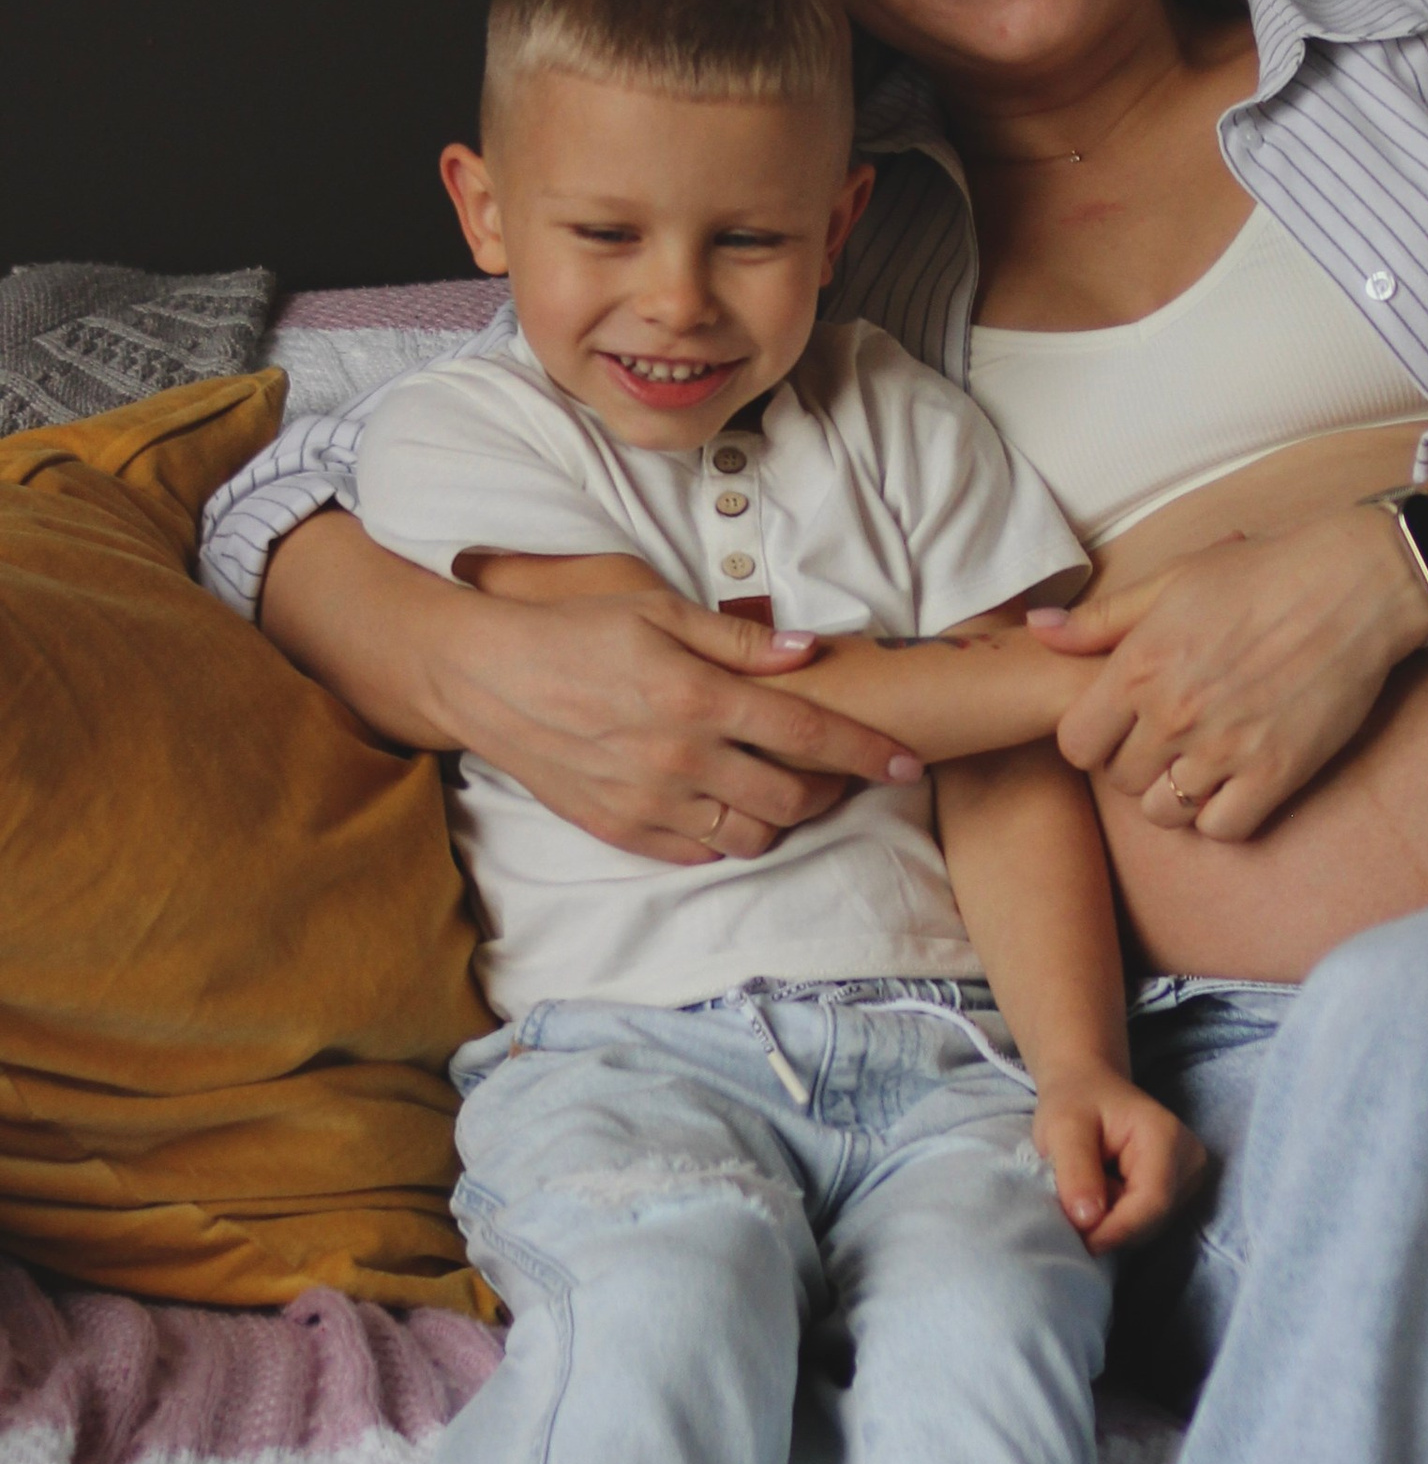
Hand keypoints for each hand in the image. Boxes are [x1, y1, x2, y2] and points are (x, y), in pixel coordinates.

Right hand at [448, 586, 923, 864]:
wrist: (486, 677)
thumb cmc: (576, 633)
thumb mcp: (658, 610)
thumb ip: (739, 640)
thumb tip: (811, 651)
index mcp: (697, 695)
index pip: (807, 732)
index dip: (865, 751)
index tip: (904, 763)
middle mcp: (679, 757)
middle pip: (791, 799)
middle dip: (831, 791)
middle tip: (838, 774)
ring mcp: (649, 801)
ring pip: (750, 837)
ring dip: (782, 820)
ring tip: (781, 790)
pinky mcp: (621, 830)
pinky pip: (699, 854)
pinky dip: (727, 837)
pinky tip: (727, 806)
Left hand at [1027, 511, 1427, 835]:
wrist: (1355, 585)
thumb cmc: (1263, 573)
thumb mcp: (1173, 580)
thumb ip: (1101, 619)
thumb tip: (1038, 631)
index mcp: (1140, 667)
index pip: (1076, 744)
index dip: (1092, 739)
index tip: (1119, 725)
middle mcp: (1174, 715)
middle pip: (1119, 781)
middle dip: (1135, 764)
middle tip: (1167, 738)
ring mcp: (1225, 750)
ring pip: (1164, 813)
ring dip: (1173, 795)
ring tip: (1198, 763)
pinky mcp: (1276, 773)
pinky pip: (1222, 828)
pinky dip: (1221, 814)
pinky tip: (1233, 783)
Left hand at [1033, 1069, 1207, 1251]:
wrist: (1089, 1088)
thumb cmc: (1076, 1103)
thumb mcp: (1062, 1129)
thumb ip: (1075, 1173)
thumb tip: (1088, 1221)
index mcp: (1166, 1136)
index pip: (1153, 1202)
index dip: (1115, 1229)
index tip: (1078, 1238)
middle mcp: (1190, 1159)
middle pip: (1153, 1219)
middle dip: (1109, 1225)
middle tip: (1072, 1204)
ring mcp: (1189, 1177)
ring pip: (1149, 1225)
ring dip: (1112, 1221)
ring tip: (1089, 1189)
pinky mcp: (1179, 1191)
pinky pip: (1148, 1222)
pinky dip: (1119, 1218)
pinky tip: (1103, 1192)